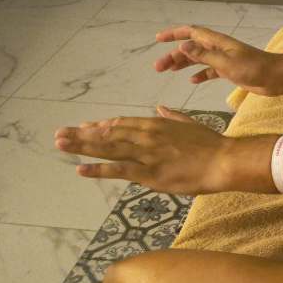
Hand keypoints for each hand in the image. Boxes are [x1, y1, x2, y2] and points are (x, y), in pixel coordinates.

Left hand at [53, 106, 232, 194]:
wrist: (223, 160)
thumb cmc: (210, 143)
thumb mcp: (189, 123)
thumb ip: (172, 116)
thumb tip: (160, 109)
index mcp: (155, 124)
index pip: (121, 124)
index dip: (100, 127)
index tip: (84, 127)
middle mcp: (146, 136)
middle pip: (108, 134)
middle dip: (82, 134)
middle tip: (60, 134)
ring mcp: (146, 154)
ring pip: (108, 148)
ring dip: (82, 146)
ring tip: (61, 145)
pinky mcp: (149, 173)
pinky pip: (119, 170)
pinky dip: (98, 169)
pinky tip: (80, 169)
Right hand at [154, 25, 282, 95]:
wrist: (277, 77)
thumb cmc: (255, 69)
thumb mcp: (226, 63)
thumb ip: (204, 55)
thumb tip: (182, 46)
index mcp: (218, 42)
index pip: (192, 33)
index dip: (174, 34)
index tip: (158, 38)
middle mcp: (219, 48)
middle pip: (191, 48)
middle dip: (173, 55)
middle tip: (158, 67)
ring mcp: (225, 59)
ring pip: (198, 59)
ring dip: (183, 64)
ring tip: (168, 72)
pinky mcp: (230, 70)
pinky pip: (210, 70)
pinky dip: (200, 74)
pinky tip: (192, 81)